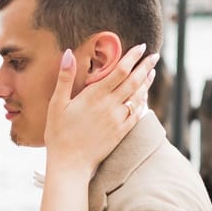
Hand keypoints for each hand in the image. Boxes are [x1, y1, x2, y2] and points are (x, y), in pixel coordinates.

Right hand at [43, 44, 158, 174]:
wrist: (70, 163)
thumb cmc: (59, 133)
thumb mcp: (57, 104)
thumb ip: (65, 78)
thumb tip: (68, 53)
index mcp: (94, 96)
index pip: (120, 70)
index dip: (132, 57)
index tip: (141, 47)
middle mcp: (110, 106)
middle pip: (134, 81)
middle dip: (145, 66)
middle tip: (154, 55)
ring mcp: (118, 120)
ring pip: (138, 97)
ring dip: (146, 83)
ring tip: (151, 72)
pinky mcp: (121, 132)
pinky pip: (137, 114)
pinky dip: (142, 102)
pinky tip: (144, 96)